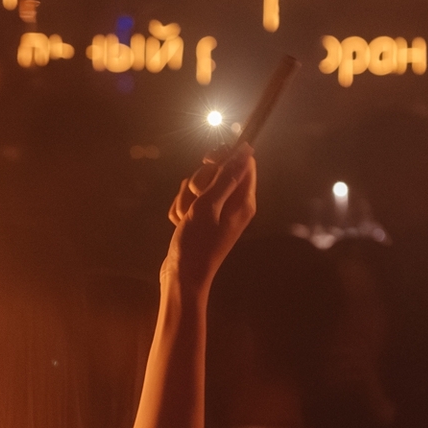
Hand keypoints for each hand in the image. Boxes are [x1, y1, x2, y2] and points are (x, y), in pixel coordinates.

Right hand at [164, 143, 256, 293]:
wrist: (181, 277)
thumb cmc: (197, 244)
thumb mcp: (209, 205)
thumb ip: (226, 176)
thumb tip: (246, 149)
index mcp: (243, 201)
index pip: (243, 162)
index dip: (224, 156)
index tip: (207, 162)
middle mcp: (233, 205)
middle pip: (218, 171)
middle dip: (199, 181)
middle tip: (197, 198)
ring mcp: (216, 212)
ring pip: (198, 185)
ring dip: (186, 198)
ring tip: (186, 218)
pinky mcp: (201, 218)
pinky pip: (188, 200)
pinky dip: (180, 210)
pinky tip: (180, 224)